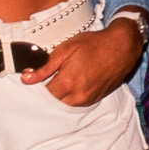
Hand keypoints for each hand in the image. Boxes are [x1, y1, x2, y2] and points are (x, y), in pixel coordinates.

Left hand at [19, 17, 142, 106]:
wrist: (122, 47)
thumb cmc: (94, 44)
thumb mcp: (66, 49)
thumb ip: (45, 66)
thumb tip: (25, 78)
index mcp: (68, 82)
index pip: (43, 95)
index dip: (36, 88)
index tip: (35, 79)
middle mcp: (77, 96)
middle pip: (53, 103)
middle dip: (48, 93)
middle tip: (47, 79)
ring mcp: (88, 100)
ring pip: (64, 105)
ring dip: (60, 96)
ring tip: (62, 79)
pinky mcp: (95, 100)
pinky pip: (76, 104)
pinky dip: (71, 96)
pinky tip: (74, 82)